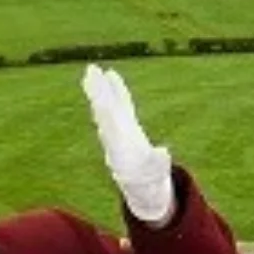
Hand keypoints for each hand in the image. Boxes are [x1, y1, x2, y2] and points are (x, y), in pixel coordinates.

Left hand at [83, 63, 173, 224]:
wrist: (141, 183)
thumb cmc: (148, 178)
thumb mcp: (155, 172)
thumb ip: (158, 162)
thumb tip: (163, 152)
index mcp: (118, 142)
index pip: (108, 121)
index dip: (104, 107)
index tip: (97, 94)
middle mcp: (113, 133)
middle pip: (102, 108)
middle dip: (96, 91)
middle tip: (89, 72)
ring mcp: (118, 125)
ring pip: (107, 102)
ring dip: (100, 86)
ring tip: (92, 70)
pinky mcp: (125, 122)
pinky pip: (119, 101)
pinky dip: (116, 88)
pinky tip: (110, 75)